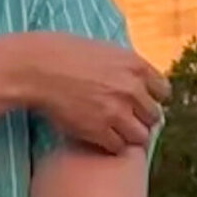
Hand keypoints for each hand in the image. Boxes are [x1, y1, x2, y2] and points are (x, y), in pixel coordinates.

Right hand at [0, 32, 169, 151]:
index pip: (163, 91)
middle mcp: (131, 89)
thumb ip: (123, 66)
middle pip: (154, 116)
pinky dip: (109, 145)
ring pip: (140, 136)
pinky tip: (96, 136)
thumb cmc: (60, 53)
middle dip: (139, 118)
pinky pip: (118, 147)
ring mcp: (117, 112)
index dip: (150, 98)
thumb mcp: (101, 49)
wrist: (33, 68)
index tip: (139, 102)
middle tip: (122, 118)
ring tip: (111, 131)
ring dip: (127, 135)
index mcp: (134, 65)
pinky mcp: (100, 131)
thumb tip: (135, 81)